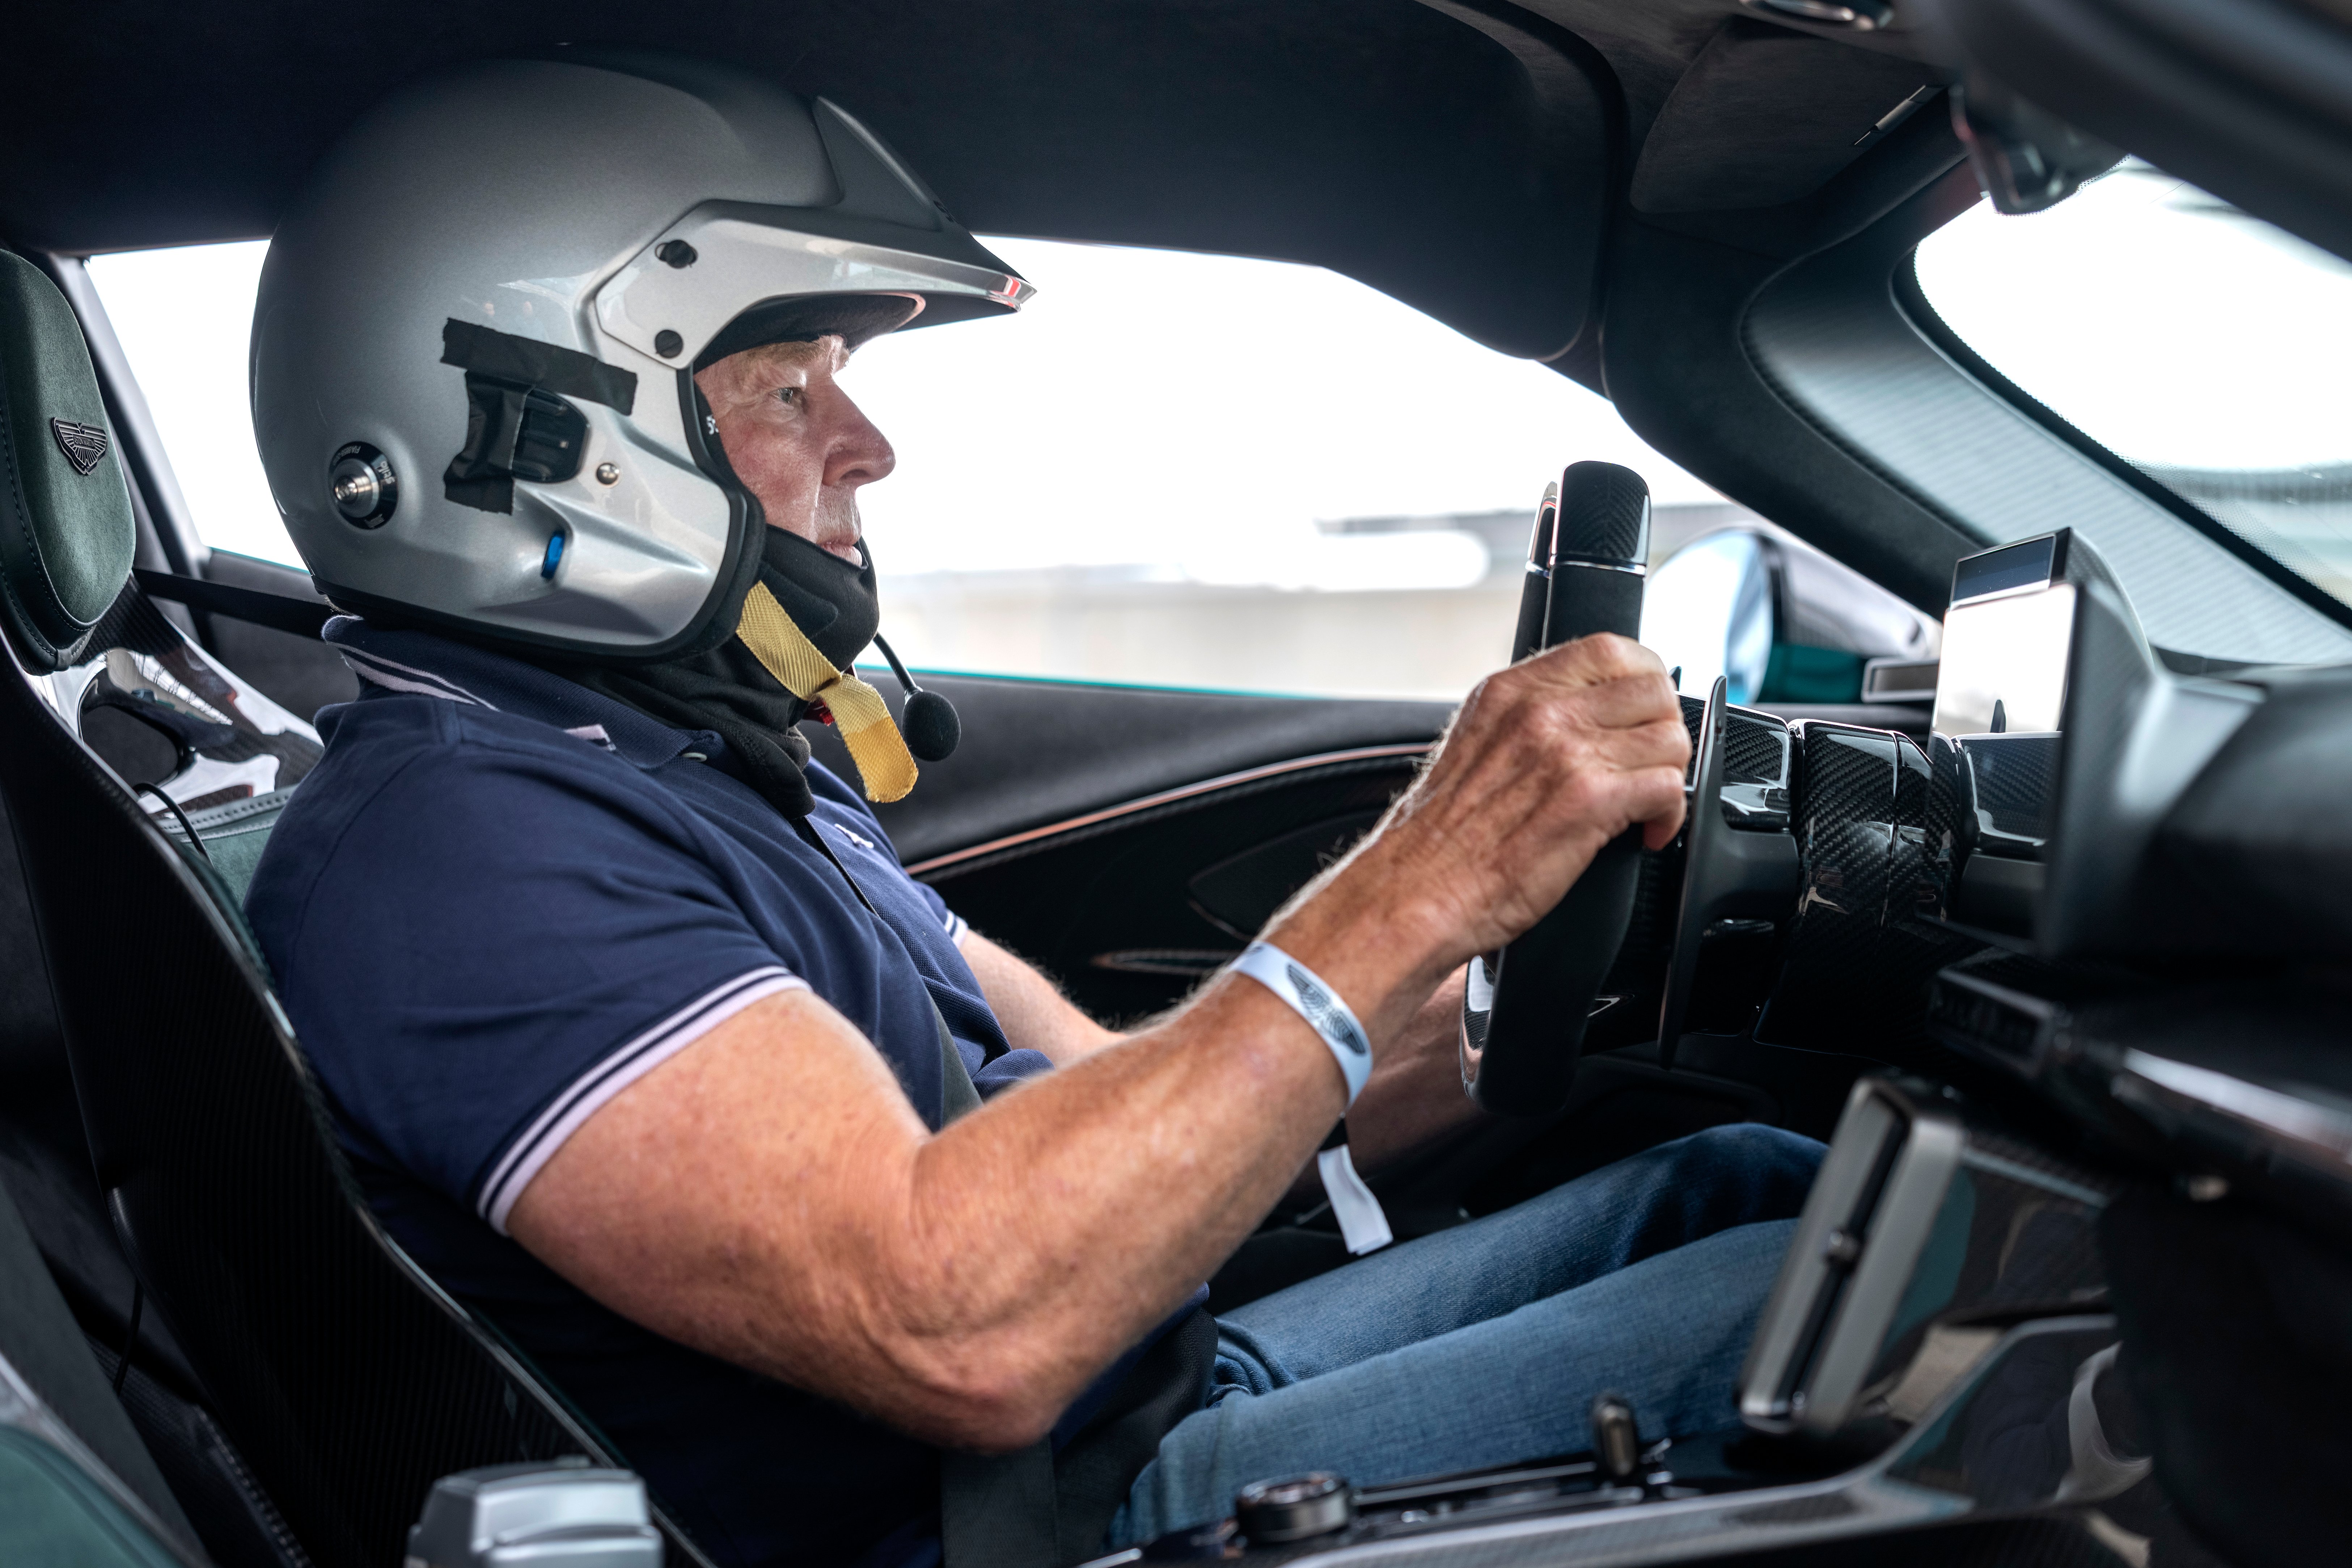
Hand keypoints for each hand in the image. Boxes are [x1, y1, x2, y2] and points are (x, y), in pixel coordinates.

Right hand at [1334, 633, 1688, 968]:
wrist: (1416, 890)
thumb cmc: (1442, 837)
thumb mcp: (1474, 745)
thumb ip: (1526, 720)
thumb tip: (1583, 716)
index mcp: (1510, 691)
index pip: (1609, 648)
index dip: (1643, 680)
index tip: (1644, 714)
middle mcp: (1539, 711)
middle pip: (1652, 688)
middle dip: (1666, 729)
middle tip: (1652, 764)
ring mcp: (1566, 751)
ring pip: (1669, 737)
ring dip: (1670, 774)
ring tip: (1648, 804)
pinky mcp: (1590, 799)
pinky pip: (1669, 787)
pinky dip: (1671, 815)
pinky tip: (1646, 833)